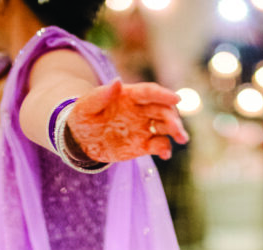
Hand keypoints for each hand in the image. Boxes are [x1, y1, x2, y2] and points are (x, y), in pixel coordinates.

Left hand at [67, 79, 188, 162]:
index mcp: (129, 95)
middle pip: (162, 110)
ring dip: (175, 131)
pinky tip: (165, 154)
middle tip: (178, 130)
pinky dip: (165, 148)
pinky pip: (158, 145)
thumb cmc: (82, 117)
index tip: (176, 99)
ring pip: (165, 126)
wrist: (80, 139)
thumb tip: (117, 81)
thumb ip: (101, 95)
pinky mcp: (143, 144)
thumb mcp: (86, 106)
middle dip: (173, 118)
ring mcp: (143, 127)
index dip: (163, 95)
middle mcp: (140, 110)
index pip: (149, 92)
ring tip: (181, 139)